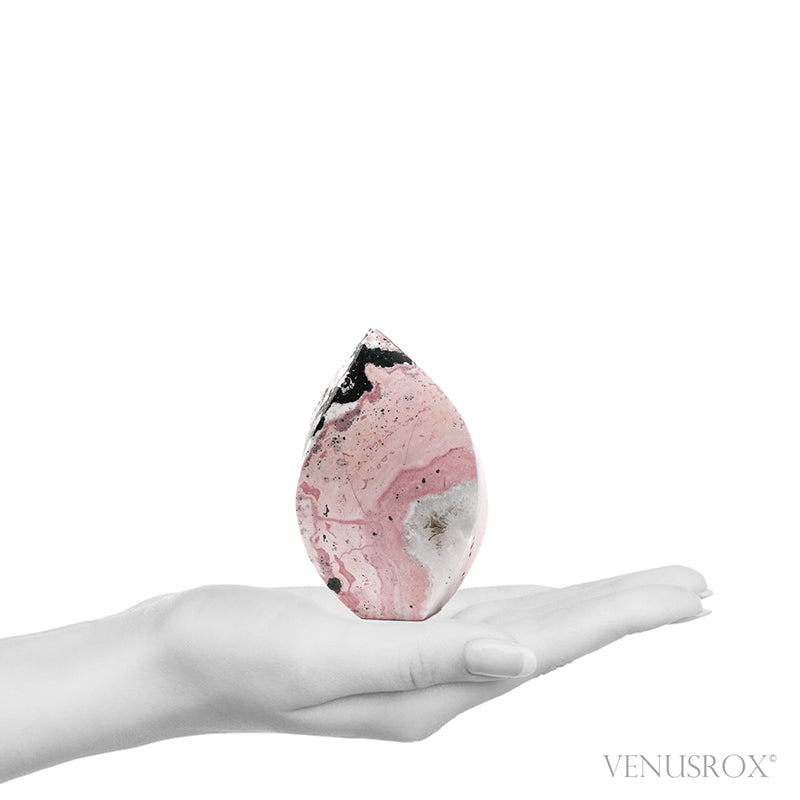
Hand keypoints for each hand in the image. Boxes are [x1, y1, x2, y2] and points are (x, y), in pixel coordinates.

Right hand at [155, 564, 709, 741]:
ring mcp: (416, 655)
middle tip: (695, 586)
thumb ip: (426, 661)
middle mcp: (438, 679)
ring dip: (587, 602)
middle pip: (555, 636)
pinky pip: (481, 611)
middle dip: (627, 608)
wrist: (182, 652)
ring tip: (642, 591)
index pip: (551, 645)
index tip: (689, 595)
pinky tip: (550, 597)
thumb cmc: (238, 654)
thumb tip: (523, 663)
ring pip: (525, 623)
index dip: (623, 615)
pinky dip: (531, 598)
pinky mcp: (393, 631)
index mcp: (432, 691)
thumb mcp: (327, 662)